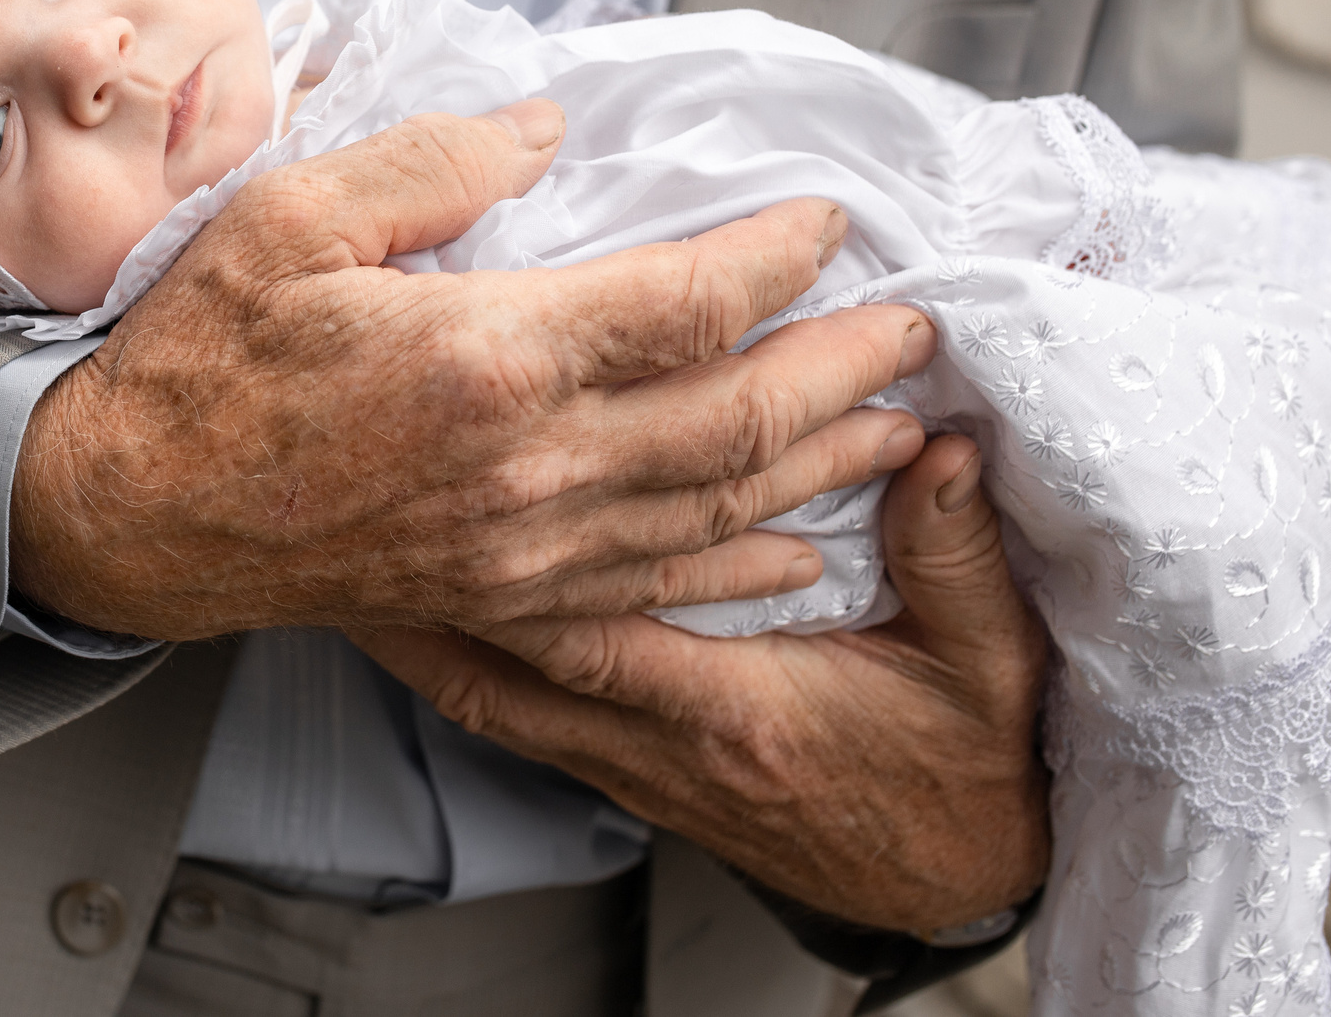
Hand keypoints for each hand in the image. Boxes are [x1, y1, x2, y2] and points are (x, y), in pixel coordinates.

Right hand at [9, 99, 937, 638]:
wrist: (132, 512)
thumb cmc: (202, 360)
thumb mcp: (293, 217)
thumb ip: (433, 164)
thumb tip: (548, 129)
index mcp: (489, 357)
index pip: (686, 302)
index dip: (776, 256)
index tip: (825, 218)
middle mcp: (529, 466)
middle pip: (735, 416)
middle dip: (843, 366)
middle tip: (919, 327)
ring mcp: (521, 548)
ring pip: (715, 512)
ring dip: (820, 466)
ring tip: (898, 427)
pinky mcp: (499, 597)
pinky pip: (651, 594)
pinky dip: (738, 574)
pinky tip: (792, 556)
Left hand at [354, 434, 1051, 933]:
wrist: (959, 882)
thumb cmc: (967, 773)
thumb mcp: (989, 661)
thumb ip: (956, 552)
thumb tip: (945, 449)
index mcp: (738, 711)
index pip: (600, 627)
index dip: (511, 560)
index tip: (448, 483)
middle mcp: (663, 744)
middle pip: (501, 665)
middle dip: (415, 592)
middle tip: (340, 519)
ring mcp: (635, 765)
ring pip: (491, 694)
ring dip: (421, 625)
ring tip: (347, 557)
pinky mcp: (630, 772)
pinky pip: (519, 713)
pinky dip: (466, 658)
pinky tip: (424, 612)